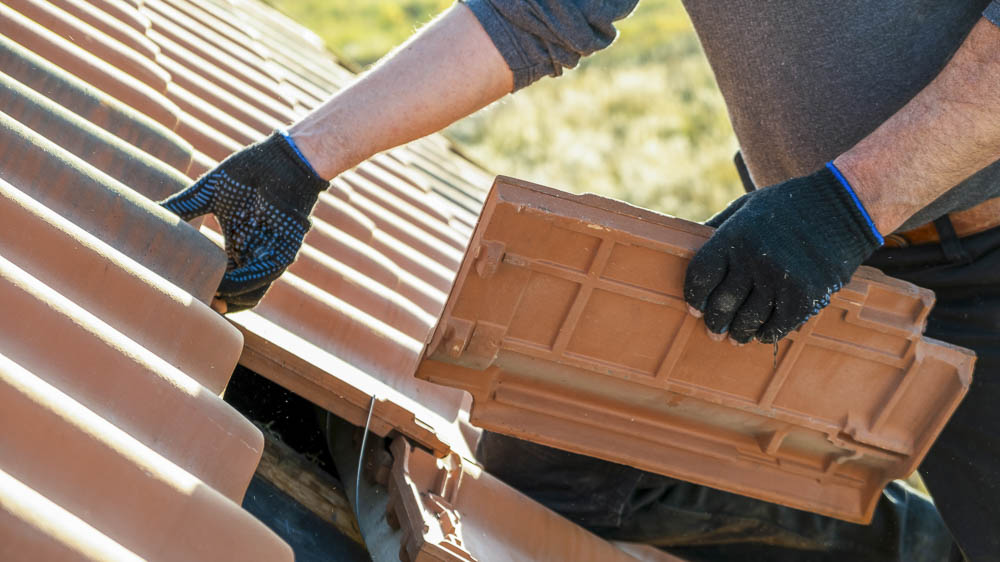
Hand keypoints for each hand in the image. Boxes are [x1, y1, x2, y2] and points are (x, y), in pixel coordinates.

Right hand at [159, 132, 327, 312]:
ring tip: (200, 303)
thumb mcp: (207, 193)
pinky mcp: (284, 250)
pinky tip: (221, 287)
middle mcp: (253, 256)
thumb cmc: (249, 171)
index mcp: (237, 247)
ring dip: (226, 301)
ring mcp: (270, 256)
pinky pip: (263, 275)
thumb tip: (143, 212)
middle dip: (211, 304)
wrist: (283, 157)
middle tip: (185, 308)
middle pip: (234, 295)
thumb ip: (181, 207)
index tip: (176, 293)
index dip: (202, 291)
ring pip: (249, 294)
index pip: (220, 281)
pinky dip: (241, 285)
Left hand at [685, 164, 882, 343]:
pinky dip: (766, 334)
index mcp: (734, 236)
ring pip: (747, 320)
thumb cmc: (787, 206)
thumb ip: (717, 229)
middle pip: (721, 304)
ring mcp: (779, 280)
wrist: (843, 207)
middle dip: (714, 323)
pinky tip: (762, 334)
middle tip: (714, 331)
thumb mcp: (746, 208)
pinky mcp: (804, 296)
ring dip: (739, 333)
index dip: (694, 297)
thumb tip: (686, 244)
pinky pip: (776, 327)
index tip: (694, 308)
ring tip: (736, 337)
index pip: (700, 277)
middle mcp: (753, 259)